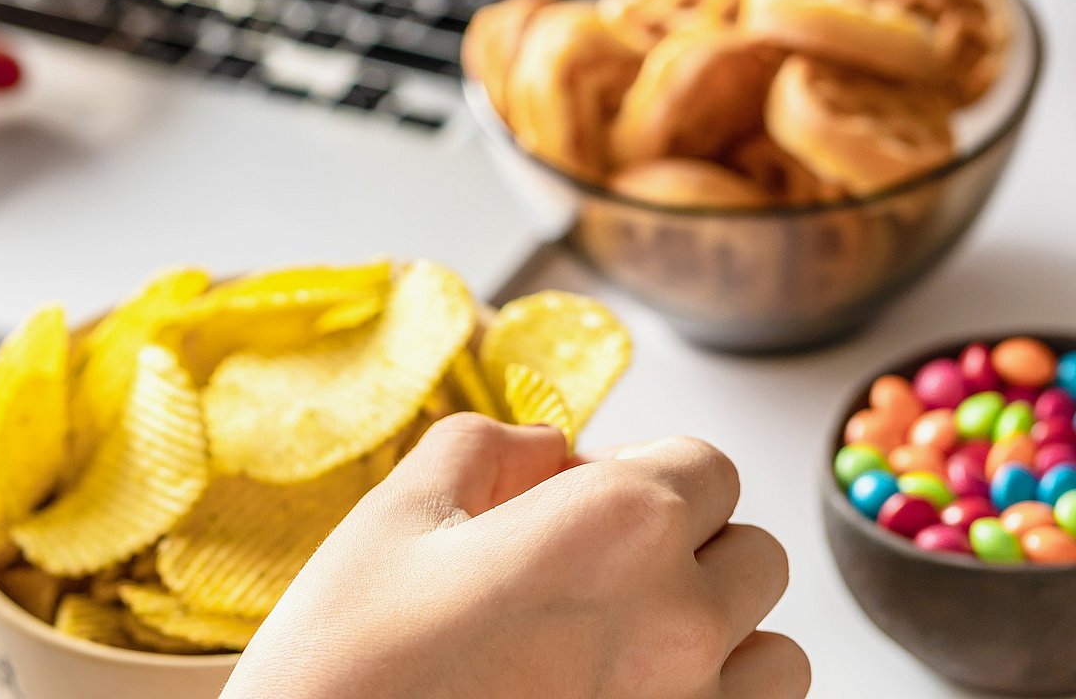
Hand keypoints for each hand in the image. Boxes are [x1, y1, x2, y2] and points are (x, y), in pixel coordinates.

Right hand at [224, 415, 807, 698]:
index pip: (707, 467)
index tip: (584, 504)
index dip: (643, 475)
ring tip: (618, 652)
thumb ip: (487, 447)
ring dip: (717, 641)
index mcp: (619, 527)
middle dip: (687, 552)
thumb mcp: (395, 517)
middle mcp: (681, 622)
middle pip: (753, 556)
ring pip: (775, 656)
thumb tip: (547, 446)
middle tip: (592, 578)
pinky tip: (622, 697)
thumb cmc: (345, 666)